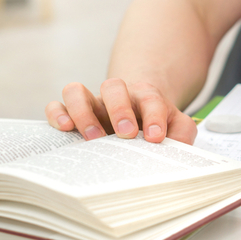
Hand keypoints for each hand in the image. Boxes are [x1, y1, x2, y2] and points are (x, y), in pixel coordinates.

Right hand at [45, 79, 197, 143]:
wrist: (139, 118)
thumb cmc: (157, 124)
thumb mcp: (178, 128)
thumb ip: (183, 135)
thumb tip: (180, 152)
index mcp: (146, 97)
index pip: (151, 100)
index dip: (154, 116)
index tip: (156, 136)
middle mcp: (117, 96)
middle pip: (113, 87)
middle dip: (119, 109)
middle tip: (126, 133)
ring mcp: (93, 103)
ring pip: (77, 91)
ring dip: (83, 112)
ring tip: (94, 137)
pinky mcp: (72, 113)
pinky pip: (57, 105)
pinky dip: (58, 114)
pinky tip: (66, 129)